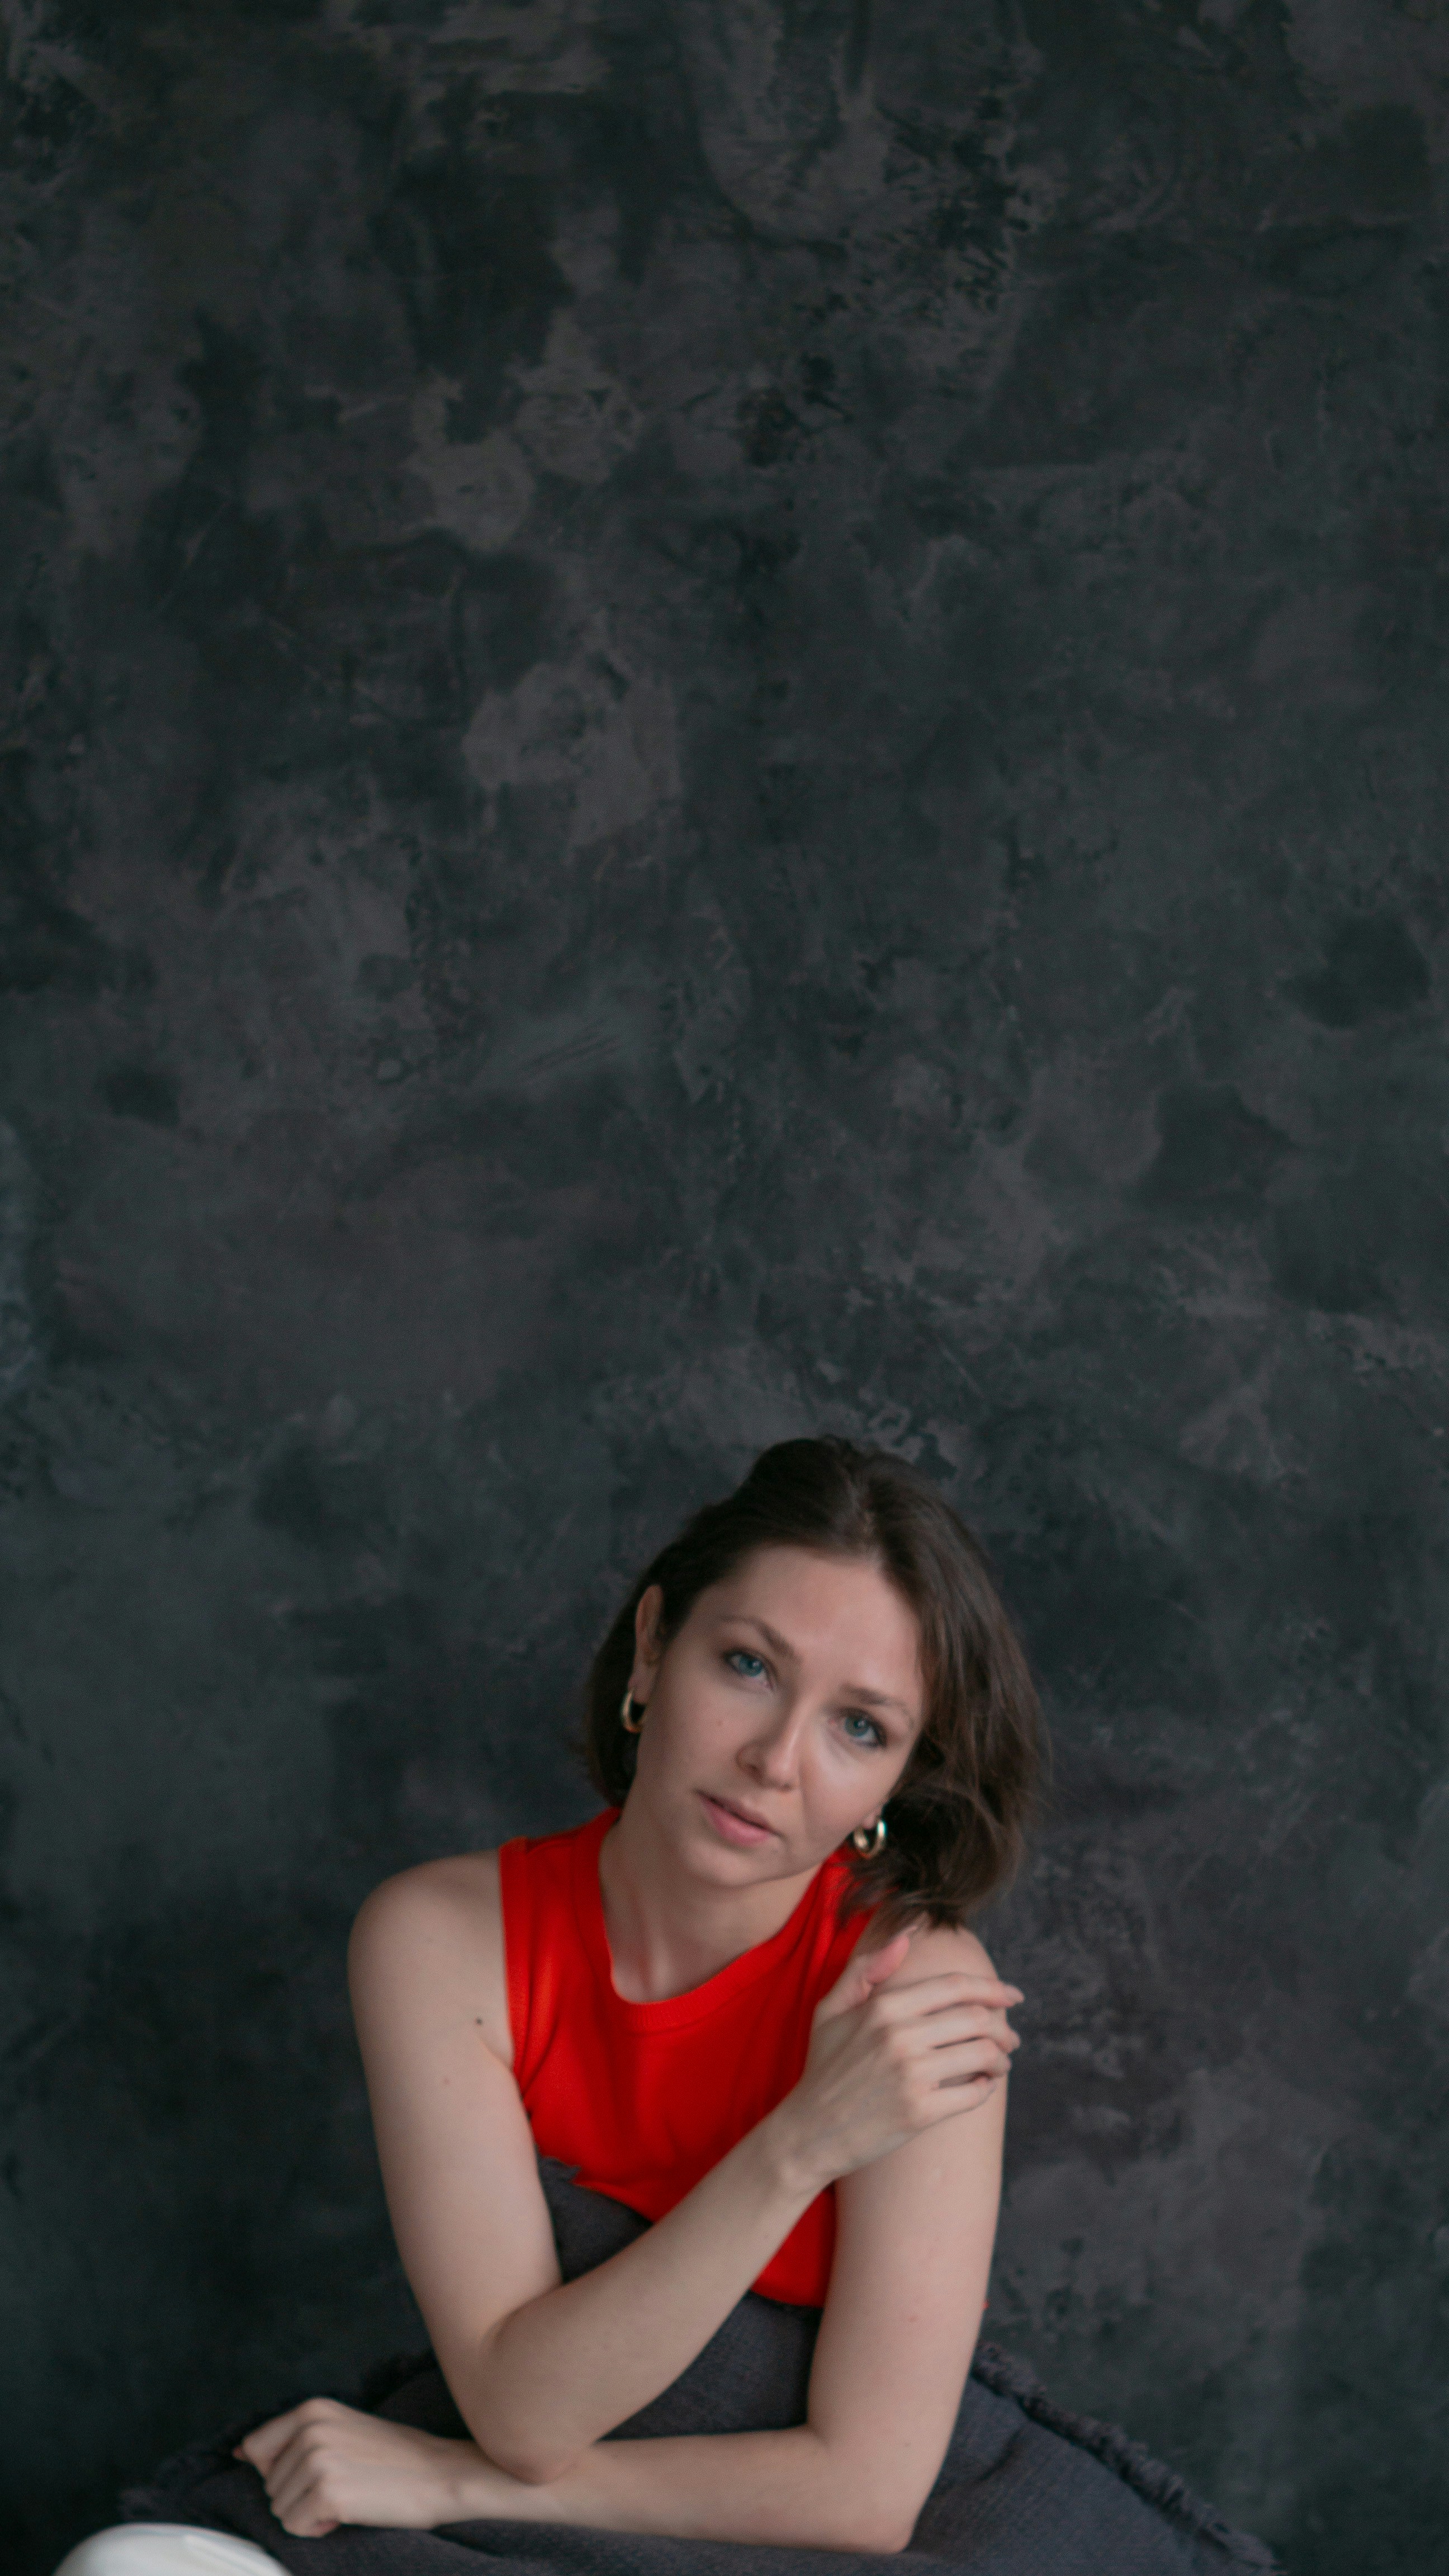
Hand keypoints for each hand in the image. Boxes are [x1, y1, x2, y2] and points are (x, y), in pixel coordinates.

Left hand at [233, 2396, 497, 2536]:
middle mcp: (309, 2429)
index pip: (255, 2447)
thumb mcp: (341, 2429)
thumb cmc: (394, 2457)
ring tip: (349, 2495)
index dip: (279, 2472)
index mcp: (311, 2409)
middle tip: (344, 2483)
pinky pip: (294, 2525)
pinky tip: (349, 2511)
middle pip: (268, 2485)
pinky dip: (318, 2527)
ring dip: (309, 2512)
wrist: (441, 2473)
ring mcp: (317, 2459)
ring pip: (279, 2508)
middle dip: (299, 2494)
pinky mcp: (327, 2492)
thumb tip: (240, 2452)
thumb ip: (293, 2437)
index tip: (310, 2475)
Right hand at [773, 1931, 1022, 2192]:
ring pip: (982, 2055)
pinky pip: (974, 2094)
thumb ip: (866, 1968)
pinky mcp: (920, 2112)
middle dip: (1004, 2028)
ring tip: (1000, 2063)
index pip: (955, 1987)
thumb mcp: (831, 2009)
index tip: (1013, 1996)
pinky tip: (983, 2086)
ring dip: (1001, 2059)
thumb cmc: (823, 2067)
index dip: (992, 1988)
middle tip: (1011, 2037)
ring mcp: (912, 2075)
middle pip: (977, 2019)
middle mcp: (900, 2036)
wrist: (809, 2131)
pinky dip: (987, 2088)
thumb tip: (906, 1935)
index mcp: (884, 2006)